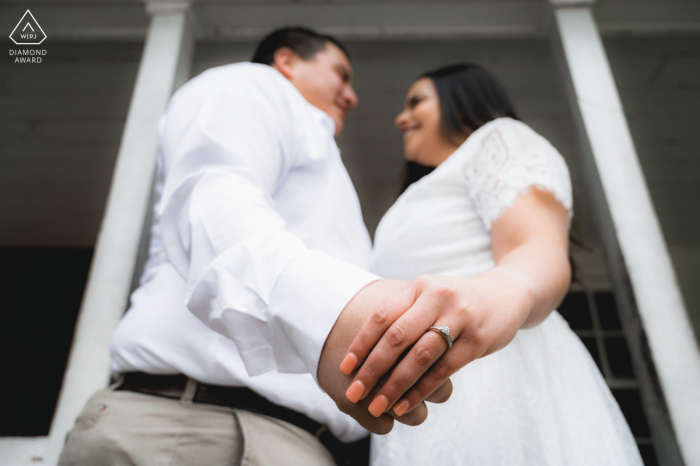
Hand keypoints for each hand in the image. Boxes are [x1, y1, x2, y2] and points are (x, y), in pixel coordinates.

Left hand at [339, 273, 532, 417]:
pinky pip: (443, 369)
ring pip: (420, 356)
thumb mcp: (427, 296)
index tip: (344, 367)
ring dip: (395, 385)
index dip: (361, 343)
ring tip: (377, 406)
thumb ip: (401, 314)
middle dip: (372, 368)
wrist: (505, 296)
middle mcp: (437, 297)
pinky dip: (421, 390)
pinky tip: (404, 404)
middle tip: (354, 392)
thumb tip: (362, 351)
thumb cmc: (454, 302)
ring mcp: (460, 317)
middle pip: (397, 337)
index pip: (382, 315)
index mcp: (419, 286)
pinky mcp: (478, 340)